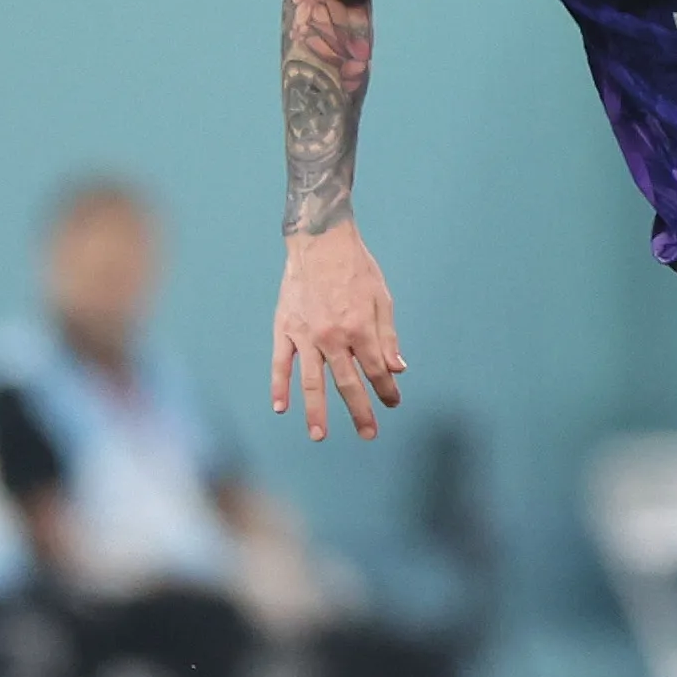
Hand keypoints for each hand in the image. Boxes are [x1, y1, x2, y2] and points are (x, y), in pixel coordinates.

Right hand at [270, 223, 404, 440]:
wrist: (320, 241)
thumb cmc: (356, 268)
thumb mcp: (381, 298)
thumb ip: (388, 336)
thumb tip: (397, 369)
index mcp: (360, 329)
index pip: (376, 371)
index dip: (386, 390)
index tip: (393, 403)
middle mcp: (333, 337)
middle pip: (347, 383)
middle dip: (360, 411)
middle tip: (368, 434)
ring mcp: (306, 335)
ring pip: (312, 382)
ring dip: (316, 411)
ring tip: (319, 435)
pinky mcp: (285, 329)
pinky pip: (281, 363)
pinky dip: (279, 386)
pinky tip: (281, 407)